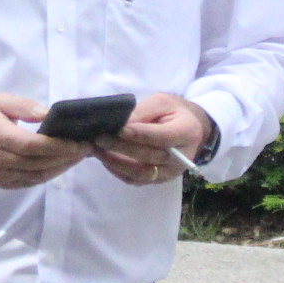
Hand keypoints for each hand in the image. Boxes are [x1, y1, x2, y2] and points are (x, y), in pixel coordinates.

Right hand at [0, 93, 91, 188]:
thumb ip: (22, 106)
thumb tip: (47, 114)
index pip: (31, 145)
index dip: (57, 145)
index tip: (78, 141)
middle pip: (38, 162)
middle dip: (66, 156)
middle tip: (86, 147)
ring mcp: (0, 174)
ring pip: (37, 175)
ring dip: (62, 167)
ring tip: (79, 156)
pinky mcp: (4, 184)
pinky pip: (31, 182)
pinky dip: (50, 174)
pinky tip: (62, 165)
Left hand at [93, 93, 211, 185]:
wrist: (188, 129)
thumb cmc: (173, 111)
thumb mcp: (161, 102)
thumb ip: (142, 111)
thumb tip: (120, 124)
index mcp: (187, 132)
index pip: (162, 137)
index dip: (139, 135)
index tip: (119, 129)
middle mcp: (181, 158)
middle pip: (148, 156)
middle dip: (121, 147)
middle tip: (99, 138)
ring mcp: (170, 173)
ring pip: (140, 173)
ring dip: (115, 162)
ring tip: (95, 149)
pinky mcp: (158, 180)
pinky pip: (136, 180)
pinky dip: (117, 171)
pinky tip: (104, 159)